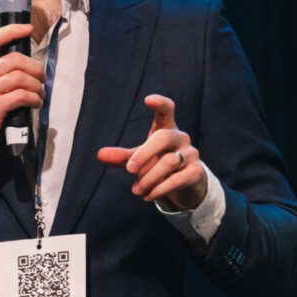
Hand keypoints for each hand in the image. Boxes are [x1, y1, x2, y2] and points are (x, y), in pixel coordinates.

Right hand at [0, 24, 42, 155]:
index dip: (13, 31)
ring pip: (21, 78)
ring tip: (40, 93)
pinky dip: (35, 99)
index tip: (28, 29)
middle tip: (41, 78)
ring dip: (37, 86)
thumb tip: (22, 64)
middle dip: (35, 68)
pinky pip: (22, 96)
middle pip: (15, 59)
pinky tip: (36, 103)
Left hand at [97, 94, 208, 208]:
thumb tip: (100, 154)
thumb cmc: (157, 164)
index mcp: (166, 128)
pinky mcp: (197, 172)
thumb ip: (121, 157)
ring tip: (136, 190)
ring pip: (169, 162)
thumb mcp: (139, 159)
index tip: (147, 100)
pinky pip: (177, 179)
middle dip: (143, 154)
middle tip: (129, 170)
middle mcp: (180, 137)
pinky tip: (148, 196)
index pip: (167, 109)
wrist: (184, 183)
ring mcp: (191, 153)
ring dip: (148, 178)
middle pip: (162, 137)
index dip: (159, 103)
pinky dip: (160, 189)